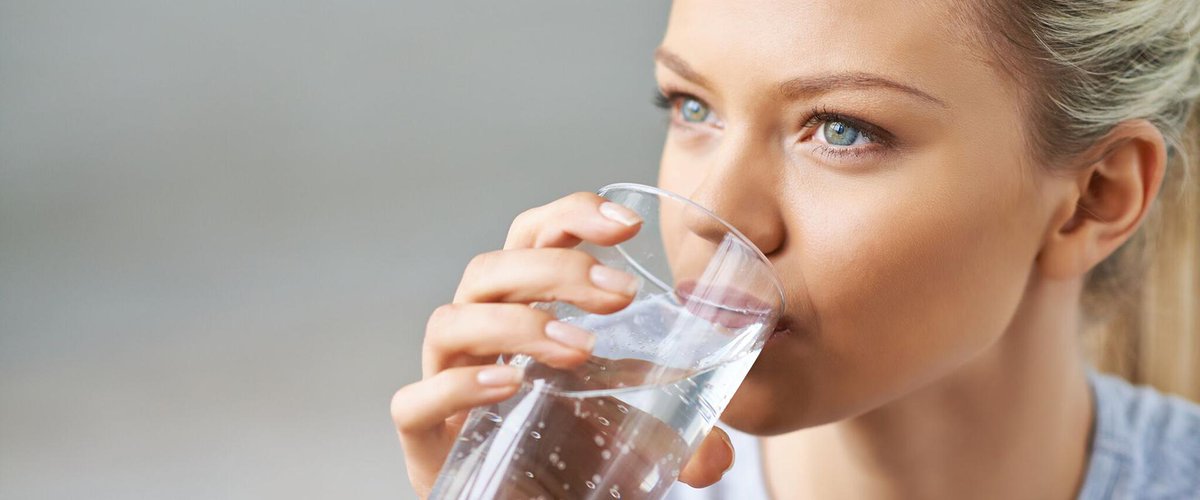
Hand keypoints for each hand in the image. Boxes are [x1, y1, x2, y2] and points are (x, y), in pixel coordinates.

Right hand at [390, 191, 735, 497]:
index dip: (572, 215)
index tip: (630, 225)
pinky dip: (461, 385)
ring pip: (451, 321)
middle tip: (621, 294)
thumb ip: (683, 438)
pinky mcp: (424, 441)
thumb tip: (721, 454)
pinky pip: (416, 401)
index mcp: (520, 311)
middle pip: (491, 268)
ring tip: (580, 348)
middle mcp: (475, 338)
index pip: (531, 236)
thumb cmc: (568, 462)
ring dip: (518, 322)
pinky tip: (510, 383)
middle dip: (556, 267)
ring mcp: (442, 384)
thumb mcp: (634, 439)